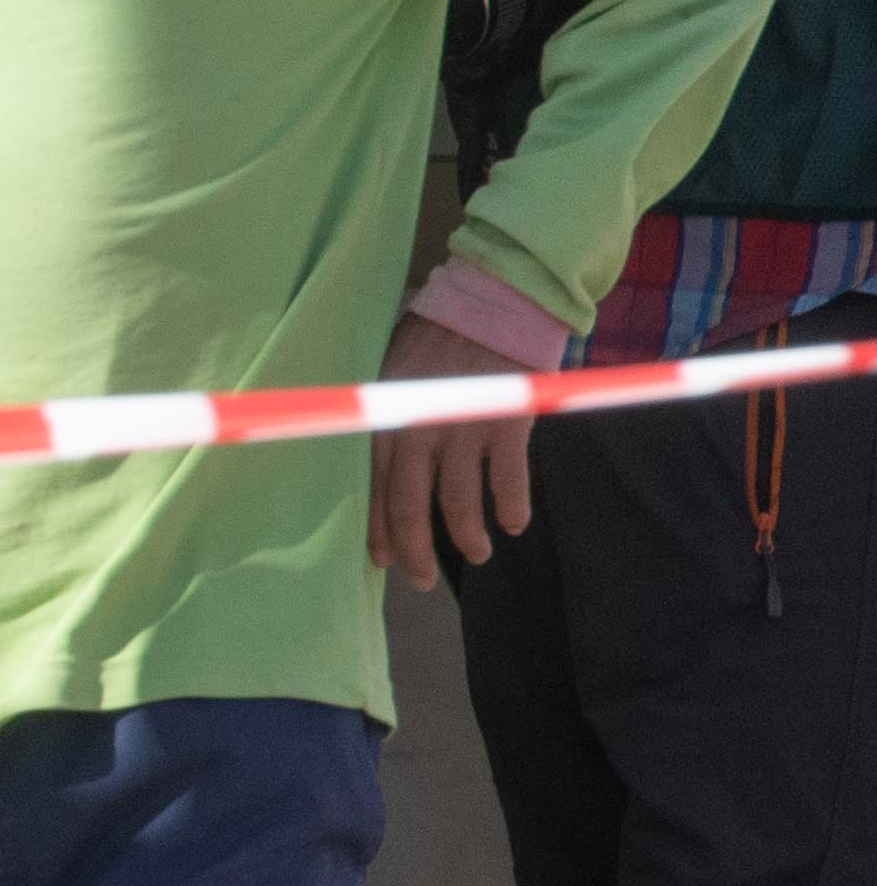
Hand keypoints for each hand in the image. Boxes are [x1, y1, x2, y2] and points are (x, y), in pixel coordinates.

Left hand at [376, 306, 540, 580]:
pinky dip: (512, 506)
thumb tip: (370, 462)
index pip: (372, 486)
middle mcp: (418, 430)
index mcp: (386, 418)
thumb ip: (384, 416)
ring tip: (478, 555)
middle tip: (422, 580)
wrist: (491, 305)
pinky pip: (508, 479)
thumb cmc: (434, 336)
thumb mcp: (388, 372)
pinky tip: (514, 524)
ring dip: (467, 536)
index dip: (377, 528)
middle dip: (415, 549)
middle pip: (410, 504)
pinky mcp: (507, 424)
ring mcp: (463, 429)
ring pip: (458, 501)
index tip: (382, 560)